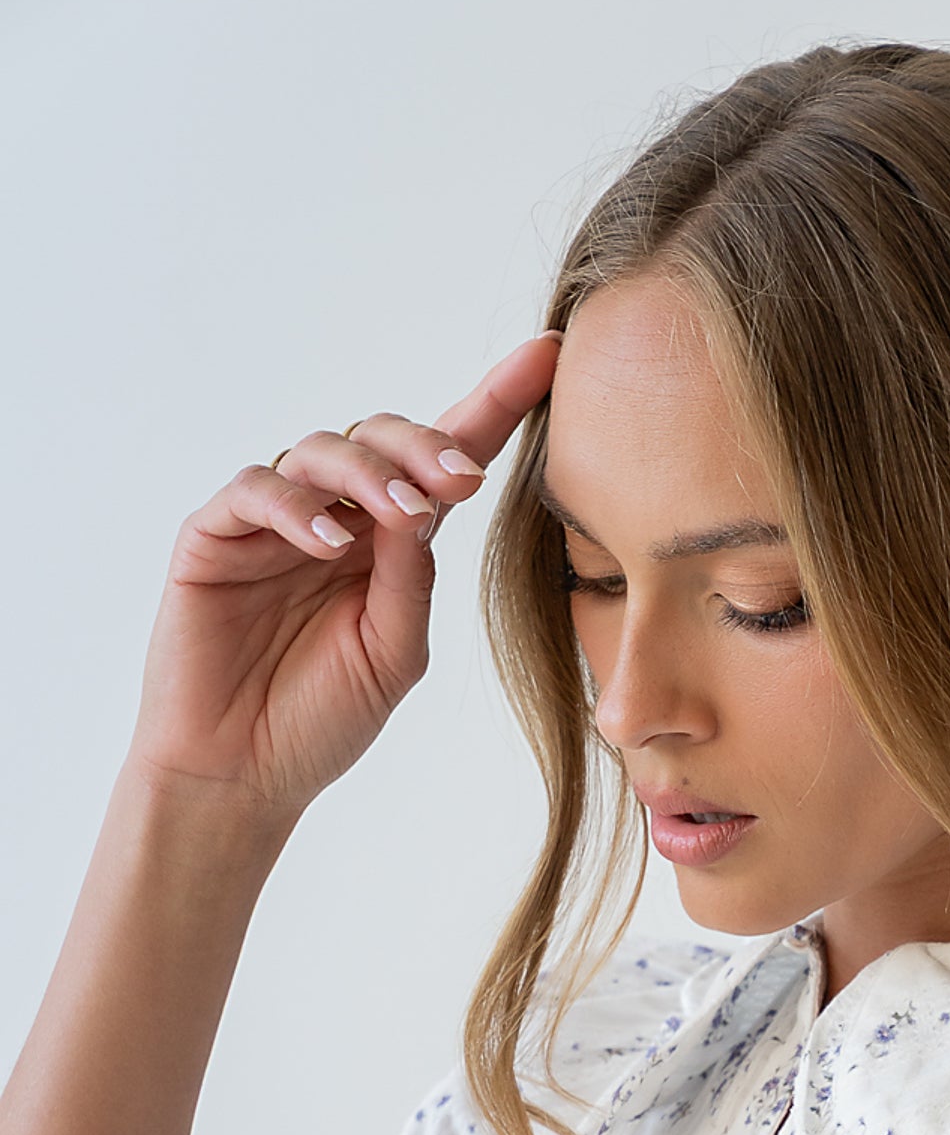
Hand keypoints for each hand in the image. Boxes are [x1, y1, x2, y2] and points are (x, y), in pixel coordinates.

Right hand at [128, 328, 562, 816]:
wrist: (241, 776)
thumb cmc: (322, 721)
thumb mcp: (394, 655)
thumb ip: (411, 581)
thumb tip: (425, 506)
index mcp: (389, 543)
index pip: (443, 462)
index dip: (495, 405)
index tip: (549, 358)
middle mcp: (335, 517)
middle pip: (383, 438)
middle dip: (427, 444)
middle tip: (462, 476)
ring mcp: (272, 522)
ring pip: (322, 450)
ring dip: (369, 473)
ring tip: (403, 512)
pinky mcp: (214, 535)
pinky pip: (257, 490)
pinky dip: (297, 506)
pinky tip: (331, 541)